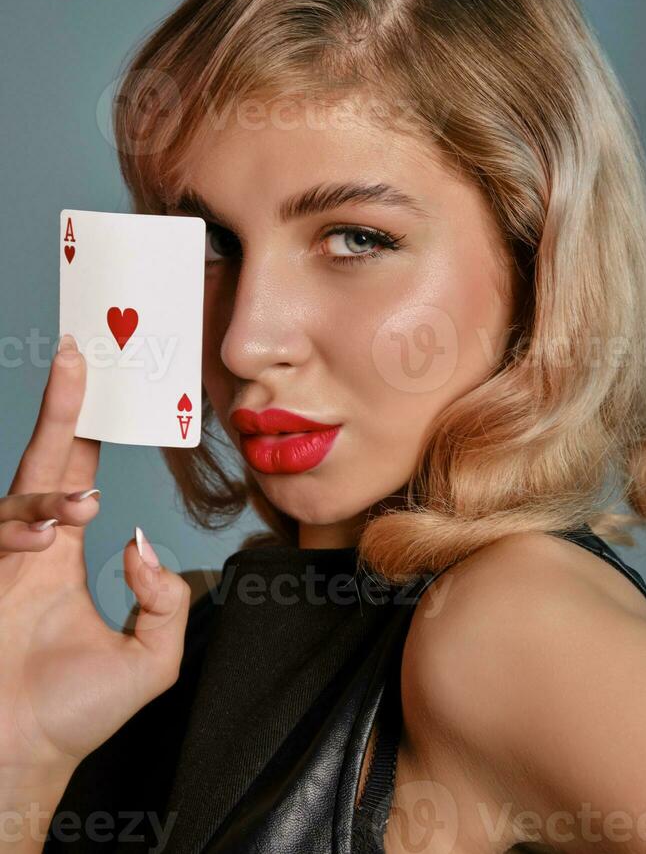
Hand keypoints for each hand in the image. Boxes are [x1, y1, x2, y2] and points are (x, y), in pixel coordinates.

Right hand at [0, 335, 190, 787]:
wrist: (19, 759)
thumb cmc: (76, 715)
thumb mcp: (151, 659)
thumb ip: (164, 601)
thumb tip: (138, 544)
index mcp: (64, 555)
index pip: (78, 475)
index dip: (89, 431)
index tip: (105, 385)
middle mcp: (31, 547)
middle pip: (46, 457)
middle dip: (63, 405)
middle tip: (79, 353)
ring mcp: (2, 558)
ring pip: (20, 490)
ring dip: (52, 491)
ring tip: (79, 515)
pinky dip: (23, 522)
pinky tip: (48, 540)